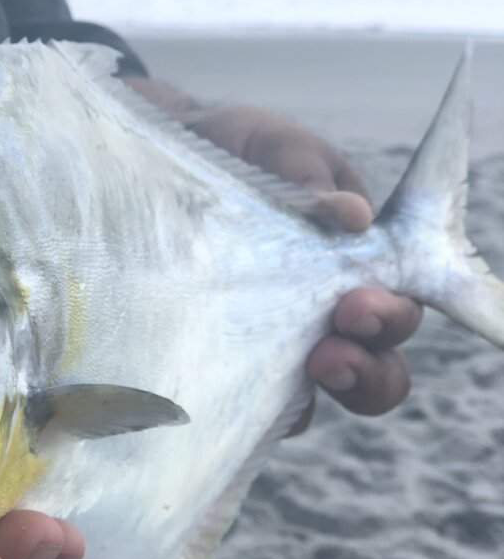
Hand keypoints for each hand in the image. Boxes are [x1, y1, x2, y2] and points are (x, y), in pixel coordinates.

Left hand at [121, 78, 421, 424]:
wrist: (161, 162)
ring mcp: (283, 344)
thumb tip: (352, 215)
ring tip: (300, 374)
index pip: (396, 305)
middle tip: (330, 353)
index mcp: (357, 262)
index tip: (355, 306)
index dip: (389, 318)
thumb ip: (308, 173)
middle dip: (366, 367)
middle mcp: (329, 312)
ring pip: (323, 395)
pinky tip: (226, 397)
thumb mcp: (274, 148)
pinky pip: (255, 406)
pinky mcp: (235, 364)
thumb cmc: (237, 154)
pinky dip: (254, 410)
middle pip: (376, 365)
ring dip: (320, 393)